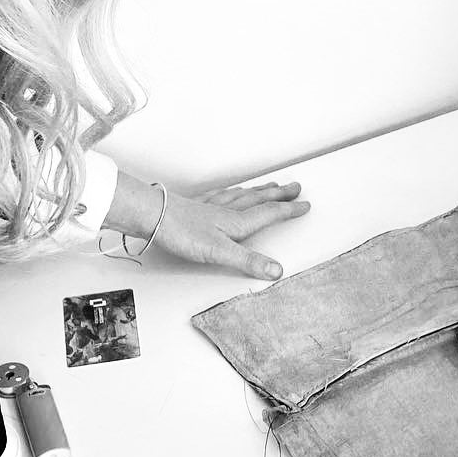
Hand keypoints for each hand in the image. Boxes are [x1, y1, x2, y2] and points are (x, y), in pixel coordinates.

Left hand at [158, 182, 309, 280]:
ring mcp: (212, 206)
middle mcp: (228, 211)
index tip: (305, 205)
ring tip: (270, 186)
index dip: (289, 210)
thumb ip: (249, 261)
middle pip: (259, 200)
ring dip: (259, 190)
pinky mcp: (197, 206)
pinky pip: (222, 195)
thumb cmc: (182, 233)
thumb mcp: (220, 253)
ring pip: (242, 195)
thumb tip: (277, 270)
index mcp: (237, 222)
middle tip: (295, 187)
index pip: (270, 214)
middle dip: (279, 195)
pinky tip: (230, 191)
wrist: (152, 216)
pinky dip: (232, 191)